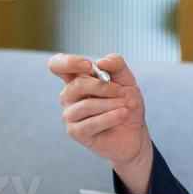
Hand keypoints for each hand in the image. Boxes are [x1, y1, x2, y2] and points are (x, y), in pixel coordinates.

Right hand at [50, 53, 152, 172]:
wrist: (135, 131)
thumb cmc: (126, 103)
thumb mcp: (126, 79)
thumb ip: (116, 64)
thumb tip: (100, 62)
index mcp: (76, 78)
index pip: (57, 64)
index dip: (69, 62)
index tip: (88, 66)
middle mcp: (68, 95)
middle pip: (77, 85)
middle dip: (104, 88)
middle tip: (122, 92)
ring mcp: (70, 114)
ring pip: (86, 105)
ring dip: (112, 104)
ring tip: (126, 107)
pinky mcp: (75, 132)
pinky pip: (91, 123)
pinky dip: (111, 118)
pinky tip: (123, 115)